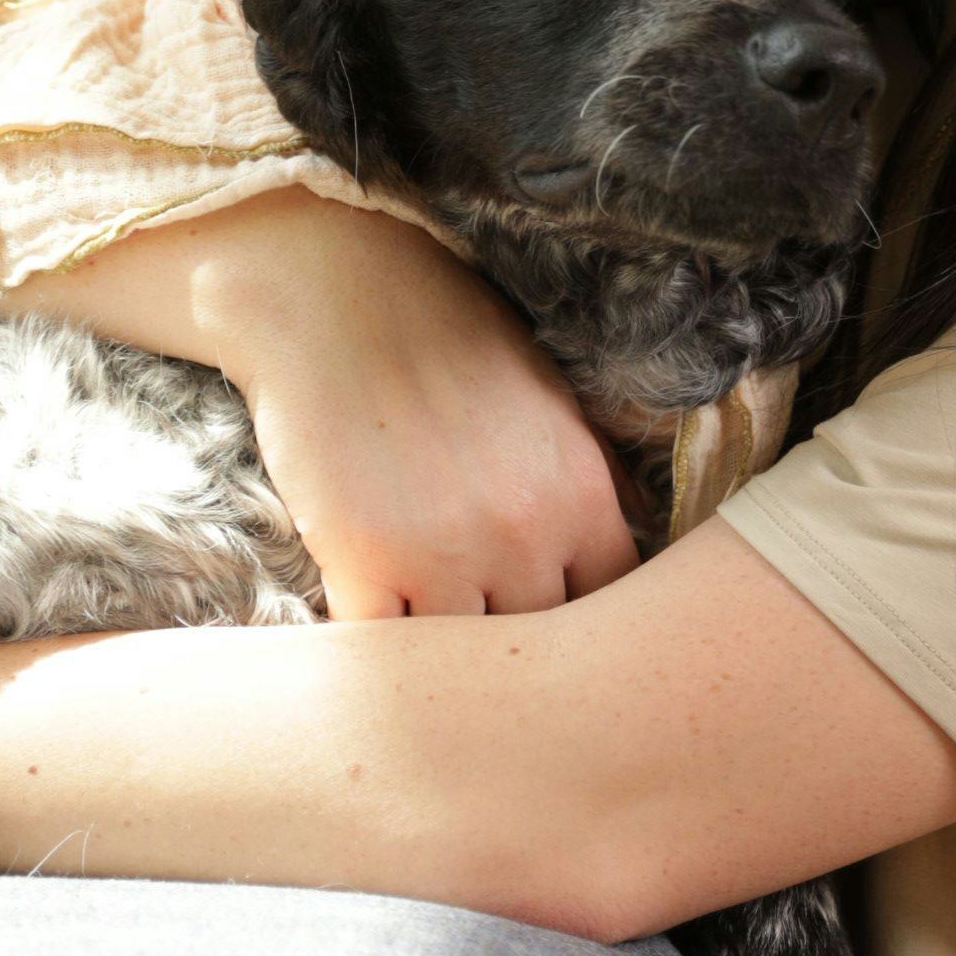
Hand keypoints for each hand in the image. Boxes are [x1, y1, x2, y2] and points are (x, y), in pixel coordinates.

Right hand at [168, 194, 637, 618]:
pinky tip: (373, 628)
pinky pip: (383, 649)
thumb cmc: (439, 336)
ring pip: (463, 660)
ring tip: (426, 653)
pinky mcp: (363, 559)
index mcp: (581, 494)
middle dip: (514, 654)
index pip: (611, 609)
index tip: (552, 631)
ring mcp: (445, 552)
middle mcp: (527, 532)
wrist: (332, 293)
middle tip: (487, 655)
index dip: (582, 630)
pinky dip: (378, 653)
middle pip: (539, 648)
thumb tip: (623, 548)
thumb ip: (586, 487)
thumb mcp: (548, 403)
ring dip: (444, 662)